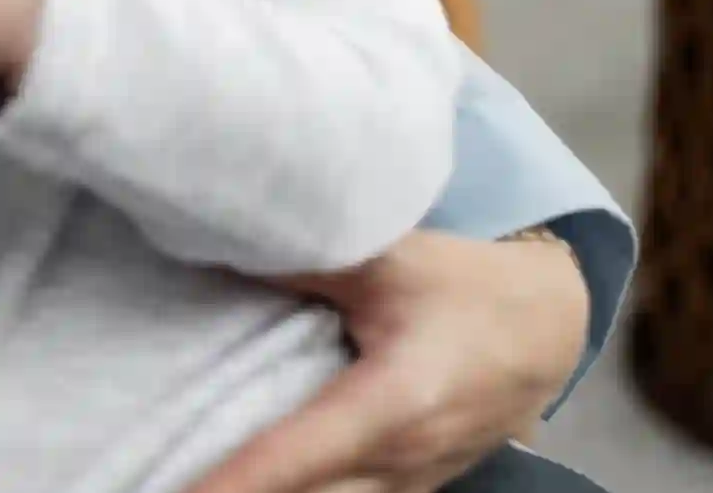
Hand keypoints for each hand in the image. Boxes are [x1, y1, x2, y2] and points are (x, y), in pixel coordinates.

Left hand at [190, 231, 588, 492]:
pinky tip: (250, 480)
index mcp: (393, 404)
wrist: (549, 325)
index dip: (232, 484)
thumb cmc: (465, 286)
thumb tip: (218, 244)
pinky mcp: (413, 489)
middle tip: (163, 479)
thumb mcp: (388, 258)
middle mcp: (402, 461)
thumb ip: (302, 260)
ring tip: (192, 480)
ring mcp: (412, 486)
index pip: (294, 457)